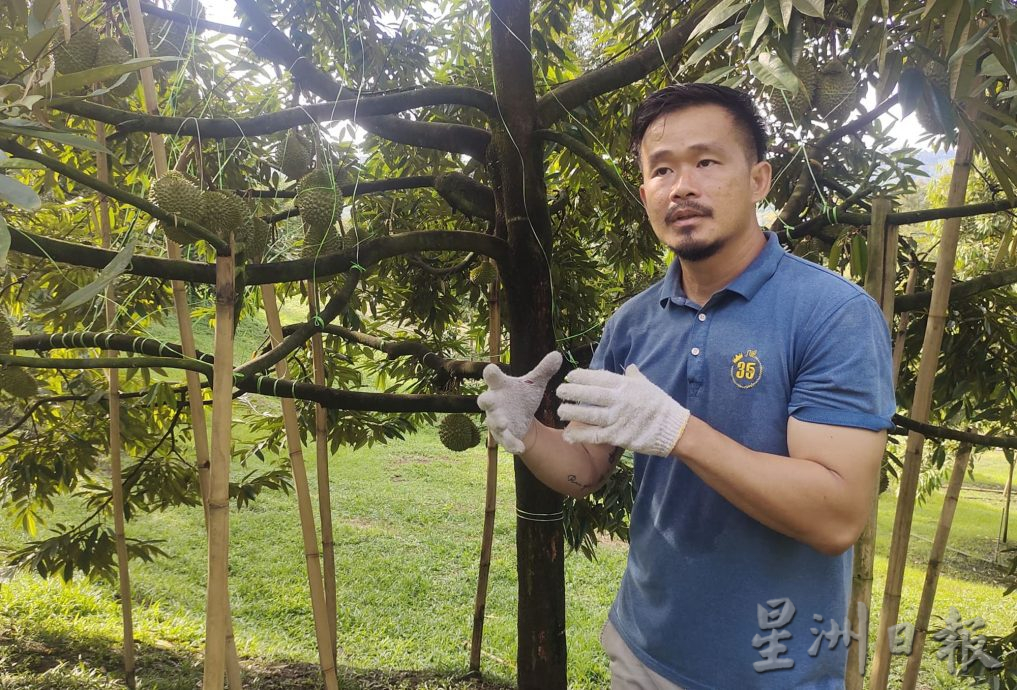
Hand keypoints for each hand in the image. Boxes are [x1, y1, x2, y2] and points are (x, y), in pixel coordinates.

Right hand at [477, 351, 562, 453]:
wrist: (521, 418)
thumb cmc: (522, 396)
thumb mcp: (534, 384)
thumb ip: (543, 370)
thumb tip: (558, 354)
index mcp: (500, 387)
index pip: (493, 378)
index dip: (491, 373)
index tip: (491, 369)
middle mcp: (494, 403)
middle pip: (484, 400)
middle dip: (486, 400)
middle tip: (487, 400)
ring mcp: (496, 420)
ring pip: (493, 422)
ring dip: (498, 422)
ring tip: (504, 423)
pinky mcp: (503, 435)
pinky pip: (505, 440)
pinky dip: (512, 444)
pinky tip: (520, 448)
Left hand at [556, 364, 689, 456]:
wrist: (673, 429)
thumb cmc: (660, 405)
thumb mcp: (648, 386)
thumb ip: (635, 376)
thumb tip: (630, 366)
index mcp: (626, 386)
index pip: (599, 377)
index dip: (582, 376)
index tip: (570, 376)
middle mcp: (620, 400)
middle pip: (590, 395)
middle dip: (572, 392)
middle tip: (559, 391)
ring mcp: (618, 419)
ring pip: (589, 415)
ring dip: (572, 413)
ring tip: (560, 411)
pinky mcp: (618, 436)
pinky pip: (595, 435)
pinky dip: (580, 435)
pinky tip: (568, 434)